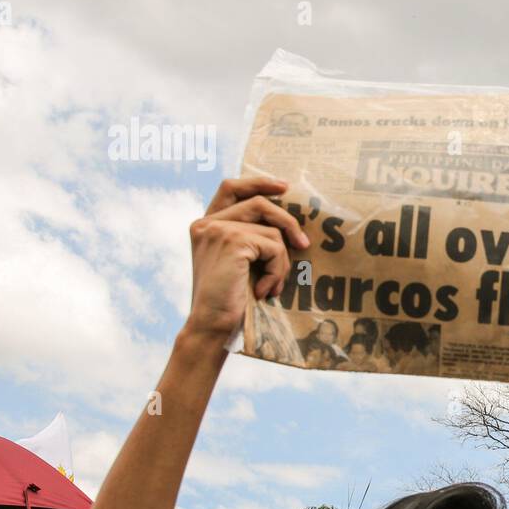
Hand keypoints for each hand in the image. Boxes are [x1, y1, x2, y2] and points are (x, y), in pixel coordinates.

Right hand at [185, 178, 310, 337]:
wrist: (212, 326)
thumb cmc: (228, 302)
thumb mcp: (238, 265)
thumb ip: (250, 240)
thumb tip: (289, 226)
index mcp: (205, 226)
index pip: (230, 187)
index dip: (258, 182)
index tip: (284, 187)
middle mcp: (207, 223)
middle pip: (258, 203)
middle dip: (287, 220)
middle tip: (303, 243)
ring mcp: (218, 229)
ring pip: (272, 230)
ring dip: (282, 260)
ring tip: (274, 285)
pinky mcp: (232, 240)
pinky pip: (274, 247)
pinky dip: (277, 271)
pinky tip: (265, 291)